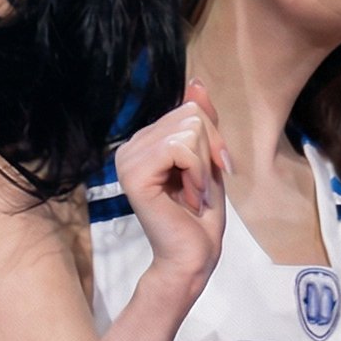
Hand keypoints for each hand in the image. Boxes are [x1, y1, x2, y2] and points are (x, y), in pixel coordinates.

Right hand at [112, 79, 228, 297]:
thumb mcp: (208, 158)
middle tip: (200, 187)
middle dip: (208, 151)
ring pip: (188, 131)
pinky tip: (188, 197)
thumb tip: (195, 83)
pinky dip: (196, 173)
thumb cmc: (200, 216)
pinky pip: (179, 148)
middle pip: (190, 116)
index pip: (190, 110)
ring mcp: (128, 159)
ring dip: (202, 167)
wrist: (192, 257)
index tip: (209, 172)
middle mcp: (130, 146)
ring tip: (192, 194)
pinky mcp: (133, 174)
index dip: (212, 140)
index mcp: (145, 142)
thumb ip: (201, 122)